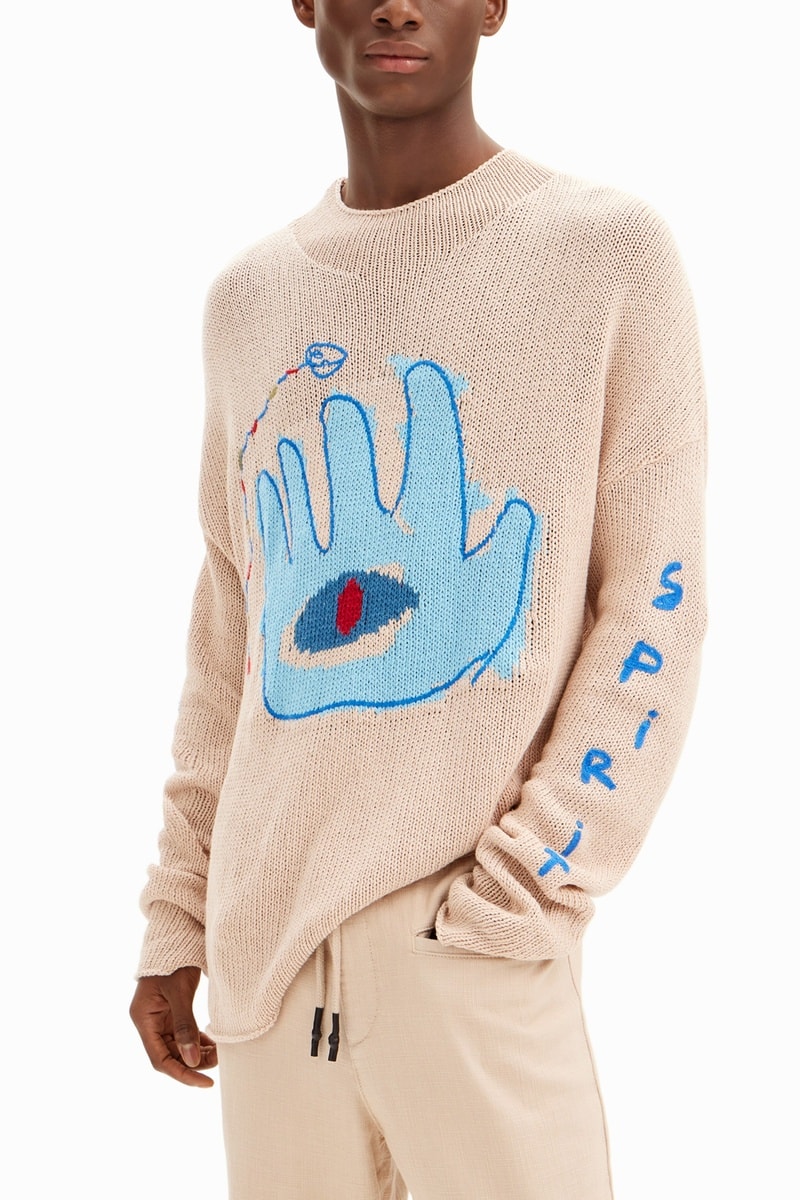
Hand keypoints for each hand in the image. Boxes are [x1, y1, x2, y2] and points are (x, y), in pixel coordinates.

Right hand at [129, 966, 216, 1087]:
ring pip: (178, 1046)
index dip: (181, 1073)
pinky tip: (212, 1043)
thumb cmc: (174, 961)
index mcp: (143, 1018)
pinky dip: (197, 1041)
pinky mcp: (171, 1012)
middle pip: (169, 1055)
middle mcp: (149, 1021)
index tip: (204, 1082)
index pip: (160, 1059)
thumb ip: (185, 1026)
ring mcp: (159, 1017)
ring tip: (219, 1053)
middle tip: (219, 1062)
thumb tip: (192, 1061)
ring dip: (197, 1052)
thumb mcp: (180, 993)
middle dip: (193, 1063)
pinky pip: (183, 1034)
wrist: (176, 936)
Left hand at [256, 357, 538, 717]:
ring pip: (312, 488)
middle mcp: (374, 545)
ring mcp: (322, 565)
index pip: (433, 463)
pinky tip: (270, 472)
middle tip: (352, 391)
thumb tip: (519, 506)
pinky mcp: (281, 591)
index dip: (431, 412)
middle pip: (358, 464)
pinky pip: (273, 528)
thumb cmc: (438, 676)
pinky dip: (273, 495)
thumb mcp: (492, 625)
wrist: (358, 737)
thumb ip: (510, 563)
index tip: (428, 376)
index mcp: (430, 549)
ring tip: (310, 421)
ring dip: (310, 450)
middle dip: (355, 422)